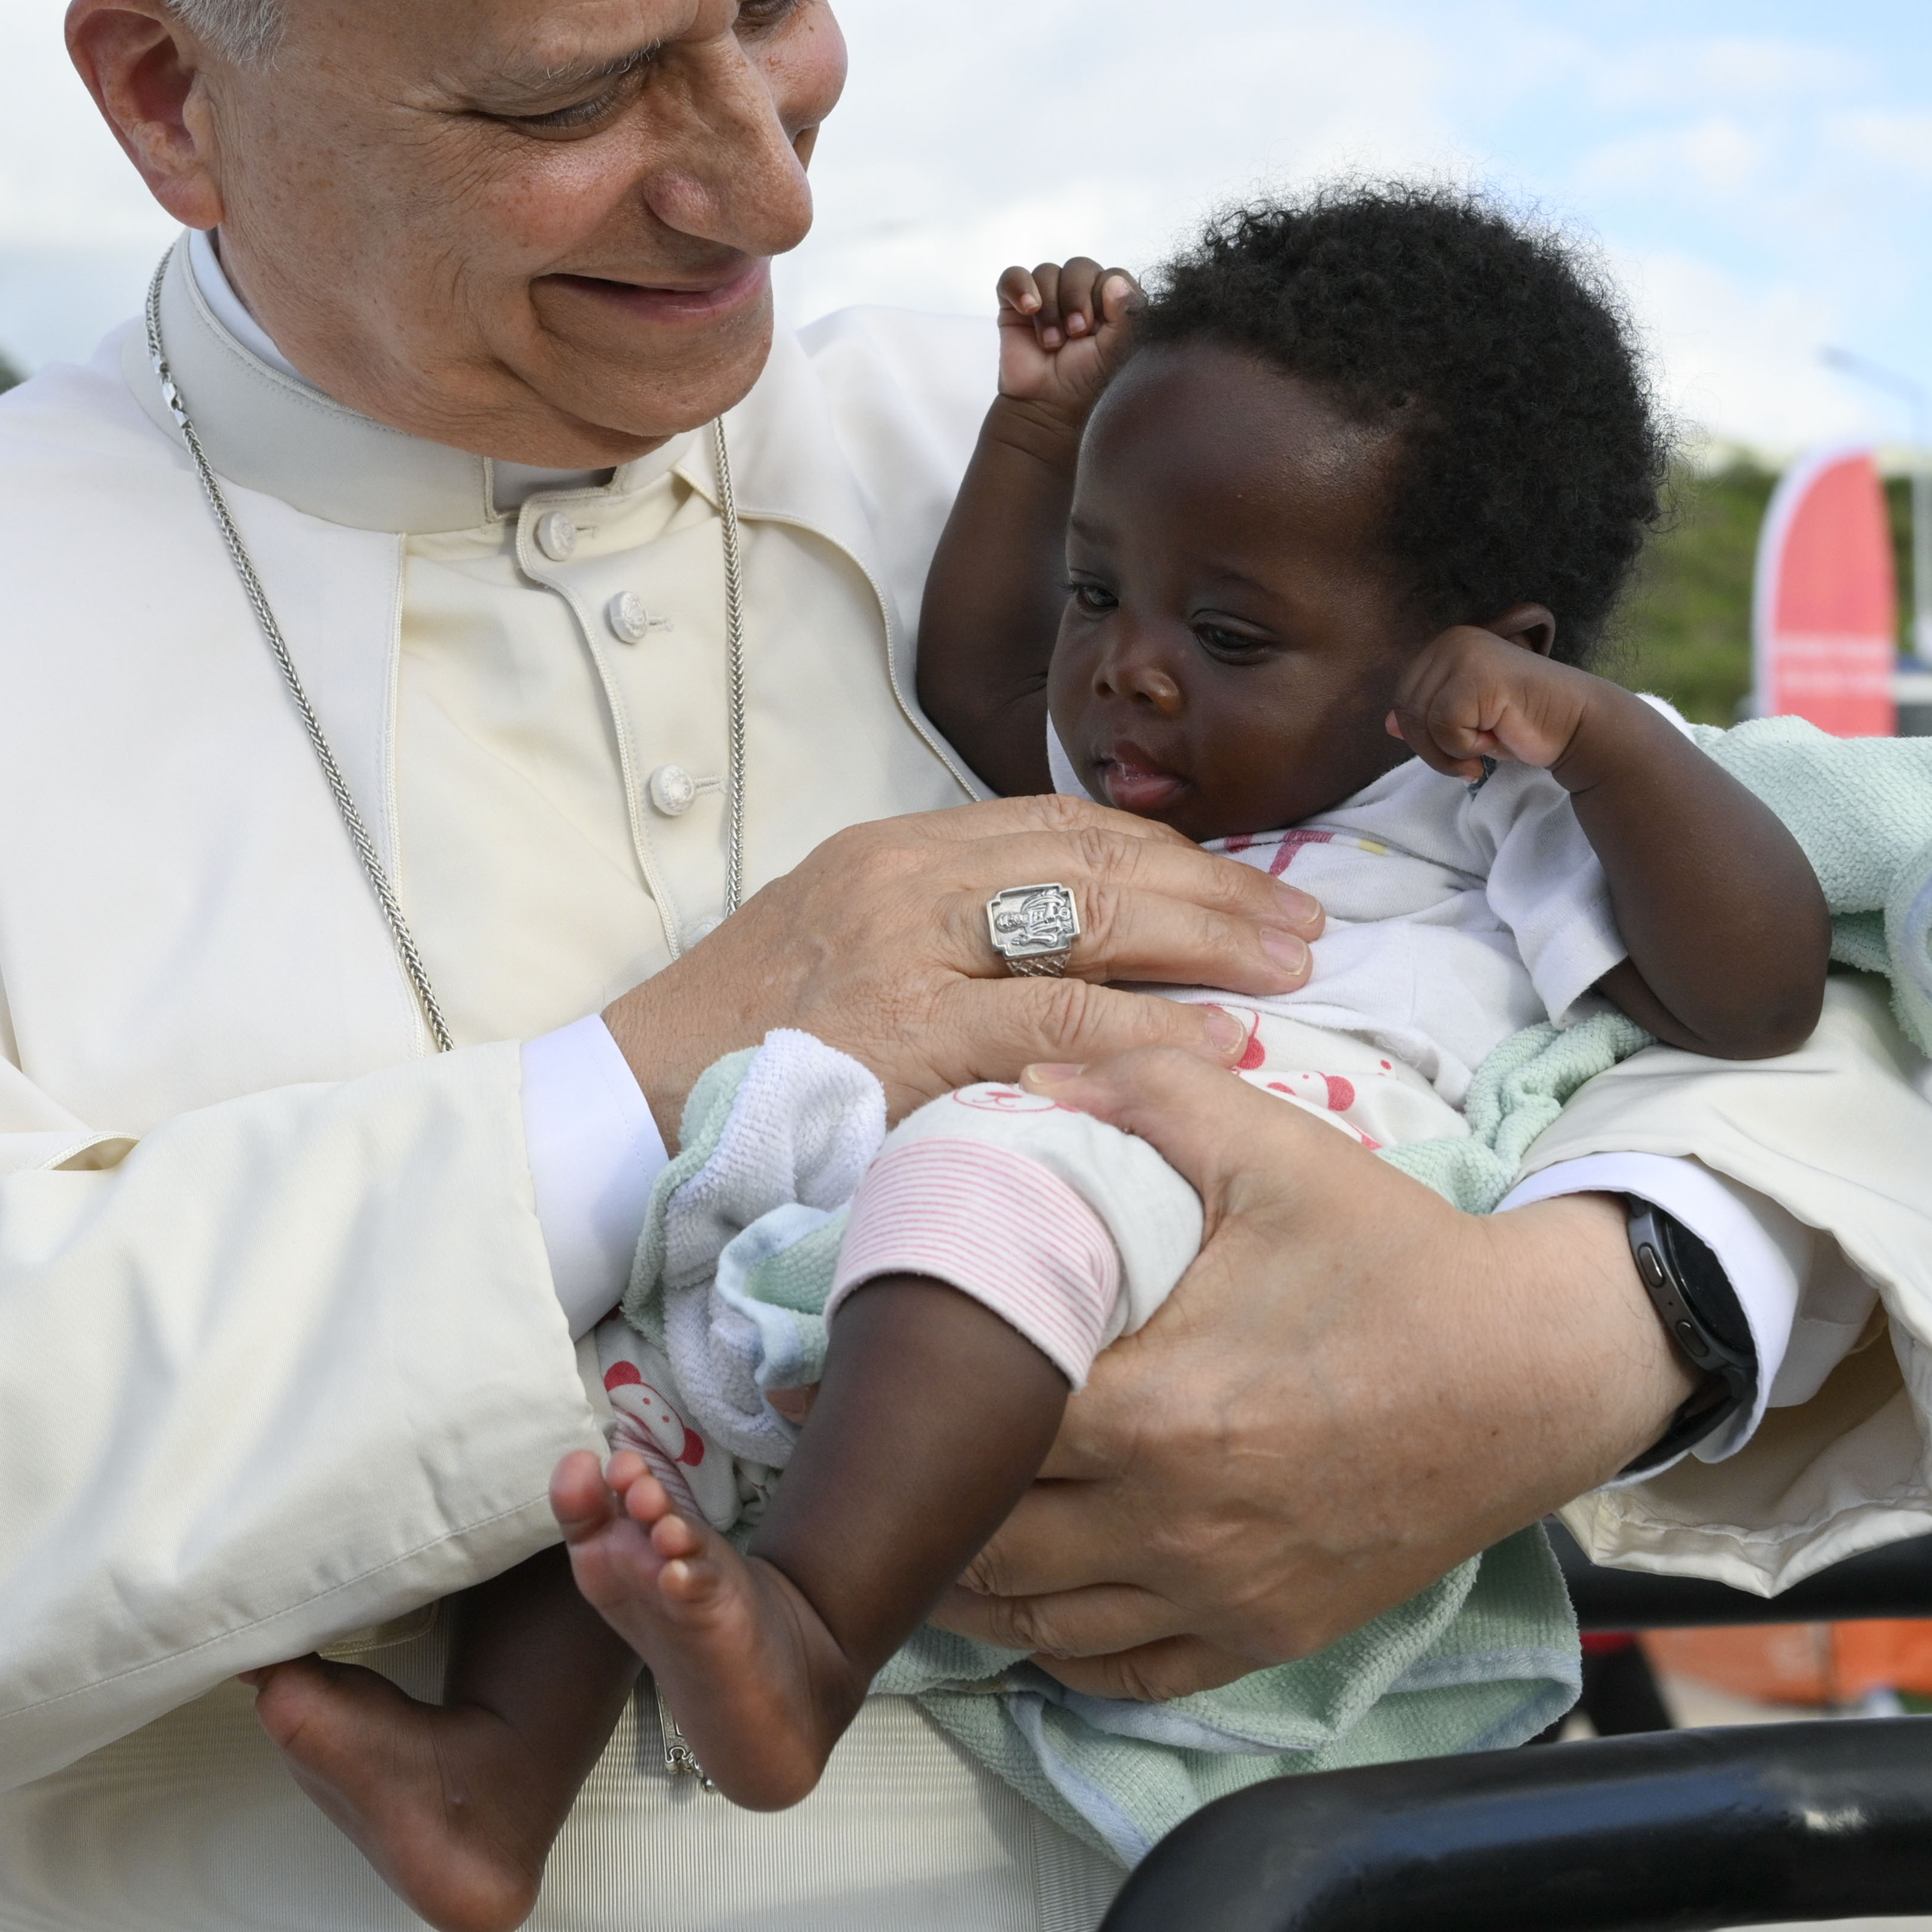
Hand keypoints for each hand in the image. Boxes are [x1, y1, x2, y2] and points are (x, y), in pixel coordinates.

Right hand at [601, 798, 1316, 1120]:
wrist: (627, 1104)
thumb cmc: (743, 1046)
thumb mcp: (843, 948)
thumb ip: (944, 934)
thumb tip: (1067, 950)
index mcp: (894, 852)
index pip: (1061, 827)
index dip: (1169, 852)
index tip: (1247, 883)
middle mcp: (905, 880)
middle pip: (1095, 860)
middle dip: (1214, 888)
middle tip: (1304, 922)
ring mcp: (904, 952)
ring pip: (1089, 921)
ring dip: (1206, 944)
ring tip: (1289, 971)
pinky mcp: (904, 1034)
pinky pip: (1052, 1021)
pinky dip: (1147, 1029)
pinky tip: (1215, 1045)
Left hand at [927, 1053, 1685, 1698]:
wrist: (1536, 1370)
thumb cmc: (1399, 1260)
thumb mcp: (1275, 1148)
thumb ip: (1144, 1091)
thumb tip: (1028, 1072)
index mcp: (1154, 1409)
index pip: (974, 1430)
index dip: (893, 1407)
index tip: (828, 1386)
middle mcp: (1172, 1523)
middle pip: (983, 1540)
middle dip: (910, 1503)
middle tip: (853, 1463)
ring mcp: (1218, 1592)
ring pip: (1035, 1621)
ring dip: (965, 1583)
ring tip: (914, 1529)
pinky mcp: (1263, 1634)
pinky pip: (1122, 1673)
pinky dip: (1058, 1648)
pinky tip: (1022, 1603)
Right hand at [994, 259, 1137, 422]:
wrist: (1046, 404)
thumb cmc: (1085, 379)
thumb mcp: (1115, 350)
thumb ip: (1126, 315)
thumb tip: (1116, 282)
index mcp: (1109, 303)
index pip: (1111, 274)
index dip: (1103, 294)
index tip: (1097, 326)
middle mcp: (1080, 294)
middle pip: (1079, 267)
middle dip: (1075, 299)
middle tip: (1074, 334)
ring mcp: (1047, 296)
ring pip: (1047, 272)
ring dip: (1049, 308)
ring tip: (1050, 342)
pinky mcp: (1016, 303)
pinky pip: (1013, 276)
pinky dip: (1020, 288)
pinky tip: (1027, 310)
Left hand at [1385, 619, 1608, 779]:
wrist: (1576, 725)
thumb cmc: (1522, 724)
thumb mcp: (1466, 722)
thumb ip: (1429, 718)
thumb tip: (1388, 724)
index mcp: (1446, 646)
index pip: (1404, 697)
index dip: (1422, 736)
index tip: (1457, 751)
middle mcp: (1452, 641)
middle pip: (1407, 708)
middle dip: (1432, 749)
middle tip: (1467, 762)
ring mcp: (1465, 653)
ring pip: (1422, 719)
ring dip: (1449, 751)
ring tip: (1483, 749)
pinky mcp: (1478, 674)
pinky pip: (1444, 724)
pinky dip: (1465, 746)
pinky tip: (1495, 737)